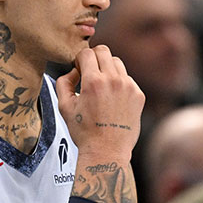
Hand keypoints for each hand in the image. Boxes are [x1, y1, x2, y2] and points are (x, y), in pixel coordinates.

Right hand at [56, 45, 143, 166]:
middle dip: (94, 58)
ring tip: (101, 87)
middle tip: (89, 73)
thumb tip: (72, 72)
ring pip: (117, 63)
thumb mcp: (65, 107)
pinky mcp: (138, 95)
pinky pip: (127, 78)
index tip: (78, 69)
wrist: (107, 151)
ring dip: (107, 69)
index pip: (87, 53)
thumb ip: (64, 83)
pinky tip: (112, 99)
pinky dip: (119, 83)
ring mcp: (129, 87)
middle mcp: (113, 81)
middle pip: (104, 51)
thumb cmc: (85, 132)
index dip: (79, 59)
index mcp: (93, 82)